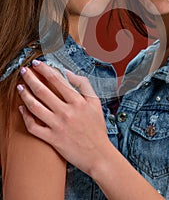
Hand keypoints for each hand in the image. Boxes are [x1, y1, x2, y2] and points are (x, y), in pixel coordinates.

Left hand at [18, 61, 110, 175]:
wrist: (98, 154)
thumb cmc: (97, 127)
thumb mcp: (95, 102)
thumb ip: (83, 84)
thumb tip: (68, 73)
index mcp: (78, 101)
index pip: (57, 80)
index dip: (45, 69)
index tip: (37, 63)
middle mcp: (66, 112)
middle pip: (43, 91)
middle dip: (30, 78)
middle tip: (23, 71)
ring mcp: (58, 126)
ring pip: (35, 107)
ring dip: (25, 95)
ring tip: (20, 87)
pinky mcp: (52, 139)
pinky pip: (33, 127)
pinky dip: (25, 117)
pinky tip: (22, 109)